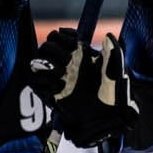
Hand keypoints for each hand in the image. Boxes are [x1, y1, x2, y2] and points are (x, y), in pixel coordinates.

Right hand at [28, 28, 133, 147]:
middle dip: (54, 48)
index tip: (74, 41)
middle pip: (46, 46)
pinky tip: (60, 86)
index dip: (63, 35)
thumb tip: (108, 35)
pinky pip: (35, 83)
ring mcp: (57, 79)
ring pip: (36, 62)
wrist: (109, 117)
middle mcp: (65, 65)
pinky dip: (44, 82)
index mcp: (79, 55)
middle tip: (69, 58)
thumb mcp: (116, 69)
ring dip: (46, 63)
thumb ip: (113, 51)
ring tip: (62, 70)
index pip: (59, 36)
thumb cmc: (115, 92)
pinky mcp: (51, 95)